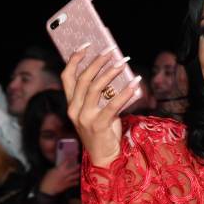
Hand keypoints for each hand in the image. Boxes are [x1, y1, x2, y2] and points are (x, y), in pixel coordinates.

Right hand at [39, 161, 80, 195]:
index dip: (69, 159)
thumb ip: (56, 169)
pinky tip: (78, 181)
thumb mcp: (50, 171)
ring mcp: (67, 180)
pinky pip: (74, 183)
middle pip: (73, 169)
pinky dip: (76, 182)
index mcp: (59, 169)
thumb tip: (58, 167)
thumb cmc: (46, 179)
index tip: (72, 157)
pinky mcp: (67, 185)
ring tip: (80, 172)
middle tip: (80, 164)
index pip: (66, 162)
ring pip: (75, 176)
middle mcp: (65, 174)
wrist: (47, 189)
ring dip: (78, 174)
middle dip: (77, 167)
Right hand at [62, 46, 140, 167]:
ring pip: (95, 88)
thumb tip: (115, 71)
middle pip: (83, 79)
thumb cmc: (103, 131)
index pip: (67, 77)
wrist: (105, 158)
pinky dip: (125, 92)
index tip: (85, 45)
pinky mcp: (98, 125)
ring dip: (110, 73)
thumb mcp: (97, 110)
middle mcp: (74, 110)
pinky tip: (135, 84)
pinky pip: (113, 104)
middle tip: (110, 50)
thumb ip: (101, 95)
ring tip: (122, 62)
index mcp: (71, 104)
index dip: (75, 59)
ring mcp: (84, 118)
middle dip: (97, 62)